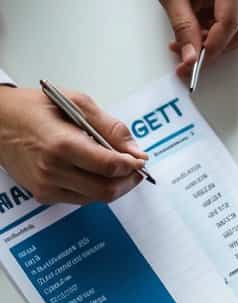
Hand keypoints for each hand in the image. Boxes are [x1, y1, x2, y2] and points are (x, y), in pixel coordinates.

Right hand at [0, 86, 146, 203]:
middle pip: (106, 189)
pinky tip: (94, 172)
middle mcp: (52, 170)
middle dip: (128, 181)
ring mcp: (46, 186)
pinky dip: (94, 188)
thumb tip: (134, 150)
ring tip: (117, 168)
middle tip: (136, 169)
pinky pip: (80, 199)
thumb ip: (109, 127)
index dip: (131, 166)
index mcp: (61, 144)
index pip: (108, 166)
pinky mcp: (43, 195)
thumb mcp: (76, 103)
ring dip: (113, 186)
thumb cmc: (33, 108)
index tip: (140, 159)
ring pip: (96, 197)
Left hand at [148, 0, 237, 82]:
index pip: (229, 25)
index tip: (191, 62)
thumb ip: (182, 25)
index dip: (211, 48)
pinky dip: (221, 28)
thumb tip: (190, 57)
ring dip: (217, 39)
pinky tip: (201, 21)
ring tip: (190, 31)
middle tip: (185, 50)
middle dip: (213, 47)